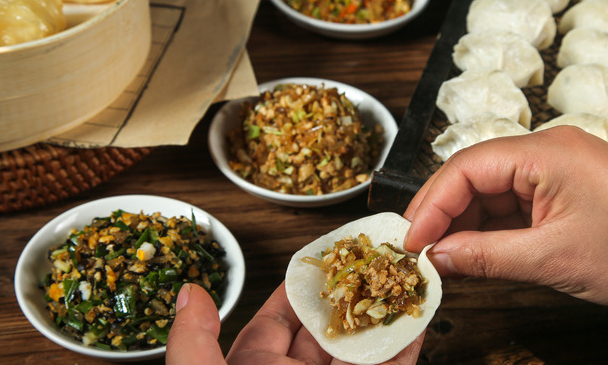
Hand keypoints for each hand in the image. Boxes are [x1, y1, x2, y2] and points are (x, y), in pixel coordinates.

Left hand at [166, 282, 423, 364]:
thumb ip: (194, 342)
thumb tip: (190, 291)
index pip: (277, 322)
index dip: (298, 289)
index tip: (319, 259)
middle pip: (326, 331)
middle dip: (347, 295)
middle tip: (368, 258)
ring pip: (363, 349)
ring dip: (382, 314)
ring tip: (399, 276)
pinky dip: (405, 345)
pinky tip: (417, 316)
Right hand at [404, 126, 607, 348]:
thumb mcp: (550, 259)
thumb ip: (484, 256)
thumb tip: (437, 256)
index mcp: (546, 151)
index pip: (466, 166)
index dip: (431, 204)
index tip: (411, 240)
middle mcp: (550, 149)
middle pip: (476, 175)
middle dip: (446, 214)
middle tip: (423, 253)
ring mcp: (559, 167)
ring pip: (494, 190)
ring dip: (469, 224)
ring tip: (448, 259)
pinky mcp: (567, 187)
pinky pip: (517, 201)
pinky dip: (495, 227)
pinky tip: (479, 251)